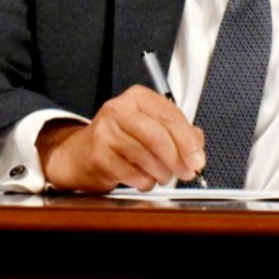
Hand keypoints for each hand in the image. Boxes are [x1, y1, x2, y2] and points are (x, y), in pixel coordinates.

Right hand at [36, 85, 205, 191]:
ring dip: (162, 173)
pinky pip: (131, 173)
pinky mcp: (98, 154)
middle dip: (177, 159)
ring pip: (145, 156)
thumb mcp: (151, 126)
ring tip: (164, 176)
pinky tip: (145, 179)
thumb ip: (178, 132)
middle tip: (187, 172)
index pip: (169, 116)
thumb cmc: (121, 138)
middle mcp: (119, 110)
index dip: (188, 141)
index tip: (198, 158)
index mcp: (138, 97)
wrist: (81, 154)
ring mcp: (106, 131)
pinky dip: (144, 181)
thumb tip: (197, 147)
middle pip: (158, 136)